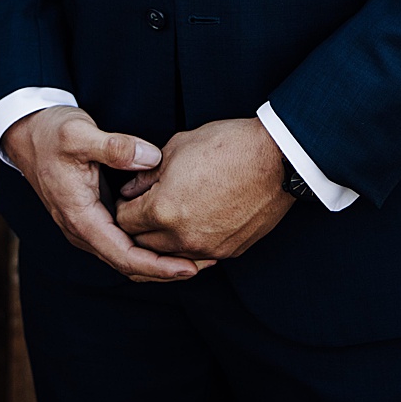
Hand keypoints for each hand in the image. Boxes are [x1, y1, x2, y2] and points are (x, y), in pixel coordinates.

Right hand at [3, 104, 209, 282]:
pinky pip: (126, 244)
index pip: (124, 257)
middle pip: (131, 266)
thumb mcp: (78, 133)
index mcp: (81, 218)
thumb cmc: (51, 132)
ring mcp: (90, 228)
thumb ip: (114, 146)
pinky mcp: (97, 220)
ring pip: (129, 258)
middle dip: (168, 270)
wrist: (28, 132)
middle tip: (208, 263)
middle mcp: (84, 232)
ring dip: (162, 262)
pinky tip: (176, 239)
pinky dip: (151, 248)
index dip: (159, 267)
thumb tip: (150, 158)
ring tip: (200, 256)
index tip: (190, 268)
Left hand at [116, 114, 293, 264]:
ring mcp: (208, 249)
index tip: (130, 197)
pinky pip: (199, 255)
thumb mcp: (176, 149)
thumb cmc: (226, 146)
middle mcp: (182, 237)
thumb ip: (146, 175)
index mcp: (163, 210)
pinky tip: (197, 222)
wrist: (276, 159)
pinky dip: (192, 243)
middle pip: (143, 243)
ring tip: (171, 216)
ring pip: (170, 255)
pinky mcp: (229, 252)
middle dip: (139, 226)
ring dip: (165, 239)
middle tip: (145, 208)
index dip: (124, 206)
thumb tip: (131, 189)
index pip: (124, 220)